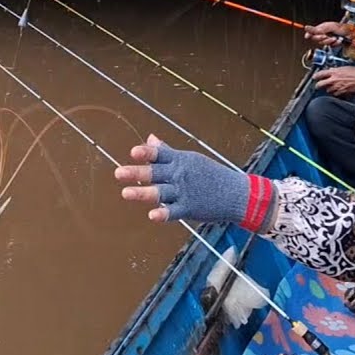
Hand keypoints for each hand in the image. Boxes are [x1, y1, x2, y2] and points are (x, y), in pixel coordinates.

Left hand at [114, 134, 257, 226]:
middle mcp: (180, 175)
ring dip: (143, 193)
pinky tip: (152, 215)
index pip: (160, 154)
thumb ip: (167, 151)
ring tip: (125, 193)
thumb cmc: (210, 174)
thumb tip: (150, 138)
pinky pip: (174, 211)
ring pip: (160, 192)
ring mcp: (184, 192)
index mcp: (180, 160)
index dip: (146, 153)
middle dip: (136, 172)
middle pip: (155, 172)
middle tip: (118, 173)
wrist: (236, 193)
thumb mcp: (190, 159)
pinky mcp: (189, 208)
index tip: (133, 152)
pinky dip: (164, 214)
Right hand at [304, 21, 352, 47]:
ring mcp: (327, 39)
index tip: (308, 36)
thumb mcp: (329, 26)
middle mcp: (323, 34)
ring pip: (323, 43)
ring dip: (329, 41)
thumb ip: (317, 29)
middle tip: (325, 36)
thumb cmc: (342, 27)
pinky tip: (338, 40)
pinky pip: (330, 46)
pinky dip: (335, 43)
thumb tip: (307, 28)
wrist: (352, 33)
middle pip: (315, 39)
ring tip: (335, 38)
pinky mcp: (332, 44)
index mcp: (321, 28)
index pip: (311, 32)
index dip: (308, 34)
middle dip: (321, 38)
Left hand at [312, 65, 354, 96]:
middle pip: (320, 85)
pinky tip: (340, 90)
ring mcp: (337, 88)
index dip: (316, 76)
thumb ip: (337, 70)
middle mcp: (333, 80)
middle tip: (319, 85)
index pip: (320, 74)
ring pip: (327, 91)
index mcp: (334, 72)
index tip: (314, 77)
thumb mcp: (346, 68)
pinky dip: (336, 93)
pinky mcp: (342, 94)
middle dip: (318, 85)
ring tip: (333, 87)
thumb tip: (332, 71)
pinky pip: (336, 94)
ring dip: (329, 89)